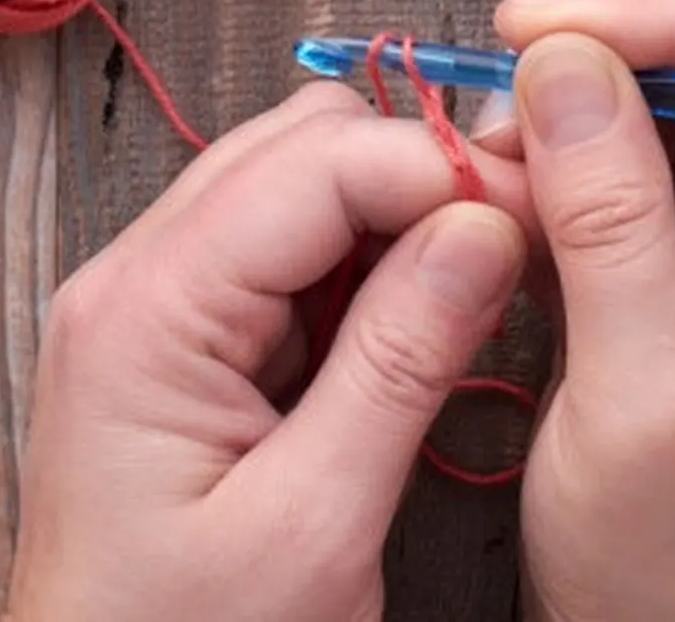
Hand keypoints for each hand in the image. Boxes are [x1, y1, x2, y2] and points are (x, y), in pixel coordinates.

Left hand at [5, 83, 532, 620]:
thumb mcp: (311, 524)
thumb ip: (400, 362)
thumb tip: (487, 226)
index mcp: (145, 310)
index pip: (310, 162)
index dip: (434, 167)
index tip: (542, 208)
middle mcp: (133, 283)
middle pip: (295, 150)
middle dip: (415, 174)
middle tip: (521, 241)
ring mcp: (150, 310)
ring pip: (294, 192)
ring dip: (393, 220)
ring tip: (483, 285)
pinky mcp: (179, 349)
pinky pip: (283, 262)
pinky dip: (362, 272)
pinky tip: (419, 323)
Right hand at [487, 0, 674, 621]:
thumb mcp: (642, 391)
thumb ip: (611, 216)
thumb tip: (565, 60)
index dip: (669, 10)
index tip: (539, 30)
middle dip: (616, 31)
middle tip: (508, 71)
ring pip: (669, 68)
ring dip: (570, 89)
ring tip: (489, 155)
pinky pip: (622, 133)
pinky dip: (551, 140)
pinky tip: (499, 185)